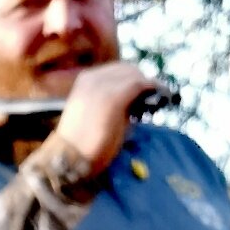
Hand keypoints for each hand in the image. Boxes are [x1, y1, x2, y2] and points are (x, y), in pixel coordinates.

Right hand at [46, 59, 159, 180]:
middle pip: (127, 69)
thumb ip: (113, 102)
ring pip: (135, 75)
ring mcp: (102, 86)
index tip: (144, 92)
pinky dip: (152, 89)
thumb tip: (136, 101)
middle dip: (142, 80)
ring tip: (156, 100)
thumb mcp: (94, 114)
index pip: (116, 70)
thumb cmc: (81, 146)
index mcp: (85, 80)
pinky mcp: (113, 98)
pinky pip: (139, 85)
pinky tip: (161, 98)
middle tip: (152, 97)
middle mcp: (93, 78)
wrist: (68, 160)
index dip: (133, 78)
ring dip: (148, 85)